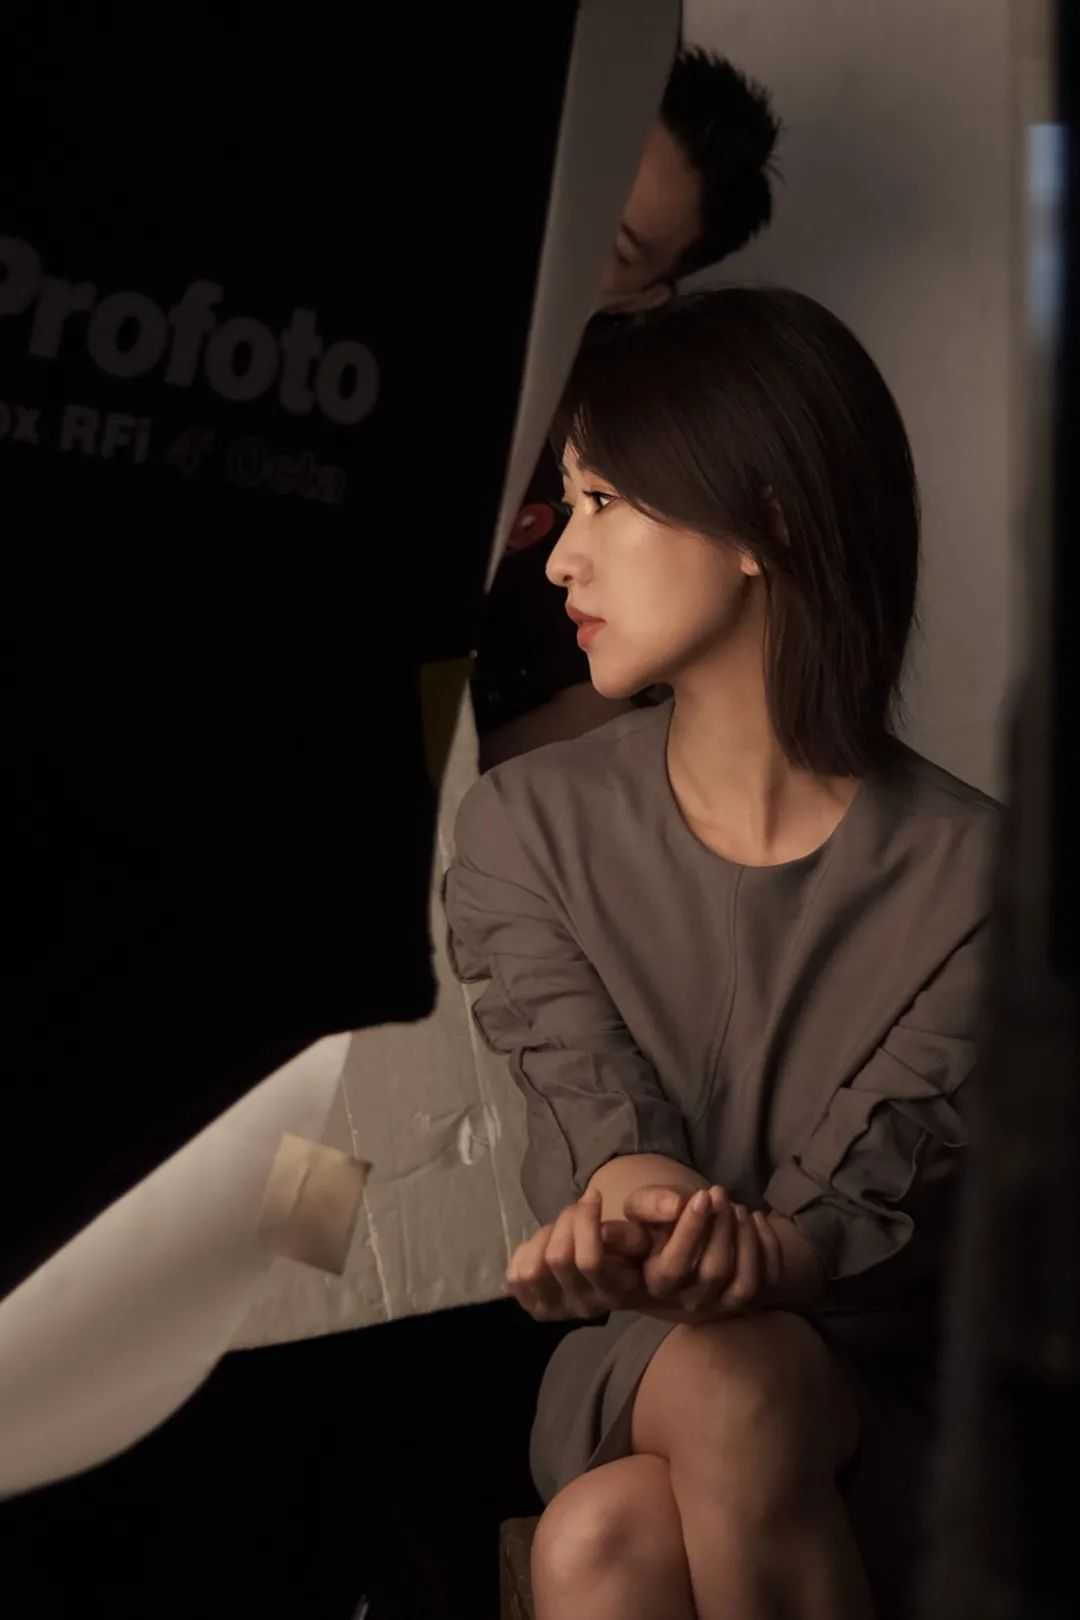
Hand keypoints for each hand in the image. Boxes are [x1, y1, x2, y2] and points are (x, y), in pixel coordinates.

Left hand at [505, 1190, 651, 1320]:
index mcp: (613, 1293)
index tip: (594, 1194)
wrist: (609, 1285)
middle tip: (575, 1209)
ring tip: (559, 1229)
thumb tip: (599, 1228)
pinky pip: (515, 1275)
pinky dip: (526, 1251)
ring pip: (531, 1268)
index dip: (586, 1220)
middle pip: (557, 1258)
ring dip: (543, 1237)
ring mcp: (553, 1310)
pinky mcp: (531, 1306)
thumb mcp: (637, 1243)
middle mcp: (582, 1307)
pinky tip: (544, 1245)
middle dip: (564, 1221)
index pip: (590, 1261)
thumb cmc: (625, 1256)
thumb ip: (625, 1234)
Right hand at [620, 1184, 782, 1321]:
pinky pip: (768, 1279)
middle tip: (719, 1191)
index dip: (690, 1230)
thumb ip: (649, 1204)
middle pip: (714, 1272)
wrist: (678, 1242)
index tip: (702, 1195)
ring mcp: (722, 1304)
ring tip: (738, 1207)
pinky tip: (755, 1218)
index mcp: (656, 1283)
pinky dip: (768, 1246)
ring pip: (745, 1284)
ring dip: (747, 1239)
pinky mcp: (749, 1299)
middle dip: (722, 1226)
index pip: (674, 1267)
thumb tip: (676, 1205)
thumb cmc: (656, 1223)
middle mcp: (689, 1302)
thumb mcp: (640, 1208)